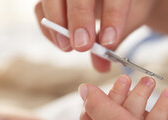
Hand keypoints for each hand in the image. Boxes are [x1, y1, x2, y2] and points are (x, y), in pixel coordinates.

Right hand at [34, 0, 154, 71]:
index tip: (109, 42)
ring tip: (67, 47)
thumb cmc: (121, 6)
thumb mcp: (126, 21)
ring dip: (57, 23)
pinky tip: (61, 43)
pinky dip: (48, 28)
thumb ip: (114, 41)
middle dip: (79, 18)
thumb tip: (101, 66)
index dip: (112, 18)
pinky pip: (41, 8)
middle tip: (82, 46)